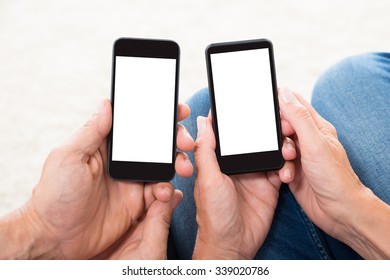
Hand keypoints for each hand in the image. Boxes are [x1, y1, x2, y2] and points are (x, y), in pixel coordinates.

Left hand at [8, 99, 193, 258]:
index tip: (178, 110)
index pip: (137, 124)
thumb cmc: (54, 195)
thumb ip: (92, 131)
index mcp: (107, 145)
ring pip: (163, 166)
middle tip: (185, 142)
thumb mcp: (69, 157)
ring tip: (184, 168)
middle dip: (176, 139)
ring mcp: (132, 182)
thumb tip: (107, 103)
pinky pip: (160, 192)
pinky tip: (164, 193)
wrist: (55, 237)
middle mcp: (122, 161)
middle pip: (156, 144)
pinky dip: (167, 190)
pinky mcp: (137, 203)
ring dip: (178, 162)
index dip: (159, 115)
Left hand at [192, 113, 295, 258]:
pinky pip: (281, 168)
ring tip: (286, 141)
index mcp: (219, 160)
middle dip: (262, 126)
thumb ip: (206, 150)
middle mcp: (237, 163)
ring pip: (269, 149)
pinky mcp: (270, 185)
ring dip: (278, 143)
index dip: (232, 117)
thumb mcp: (208, 179)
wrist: (233, 244)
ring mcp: (254, 173)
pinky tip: (289, 163)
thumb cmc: (214, 215)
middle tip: (275, 116)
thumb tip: (203, 121)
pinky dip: (287, 164)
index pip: (226, 132)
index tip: (242, 99)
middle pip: (251, 137)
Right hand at [278, 87, 389, 258]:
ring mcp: (300, 156)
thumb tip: (284, 94)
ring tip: (288, 162)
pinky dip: (279, 169)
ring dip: (279, 154)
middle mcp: (308, 140)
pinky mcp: (293, 172)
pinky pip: (278, 164)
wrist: (338, 211)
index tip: (270, 113)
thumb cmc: (334, 177)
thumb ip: (298, 118)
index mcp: (317, 127)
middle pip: (283, 126)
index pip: (296, 104)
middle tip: (284, 145)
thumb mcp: (314, 143)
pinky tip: (287, 177)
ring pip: (278, 146)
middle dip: (277, 134)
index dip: (281, 105)